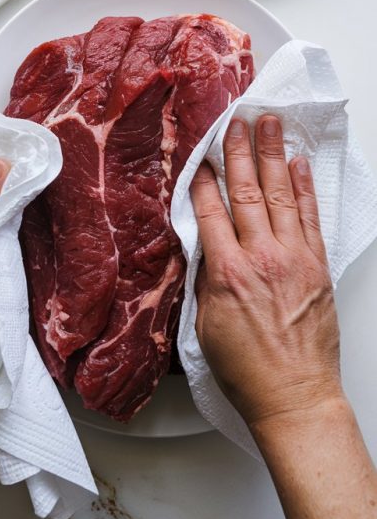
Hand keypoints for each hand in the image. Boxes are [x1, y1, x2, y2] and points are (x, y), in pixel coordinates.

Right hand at [190, 115, 341, 435]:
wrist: (294, 396)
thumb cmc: (247, 370)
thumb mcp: (204, 327)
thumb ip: (202, 280)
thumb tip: (202, 249)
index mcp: (227, 273)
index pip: (211, 212)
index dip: (203, 180)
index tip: (200, 157)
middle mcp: (262, 258)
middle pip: (246, 192)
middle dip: (239, 152)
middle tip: (235, 122)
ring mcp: (294, 259)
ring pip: (280, 195)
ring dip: (273, 156)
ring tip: (270, 125)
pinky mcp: (318, 267)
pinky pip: (310, 217)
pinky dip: (304, 188)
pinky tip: (298, 165)